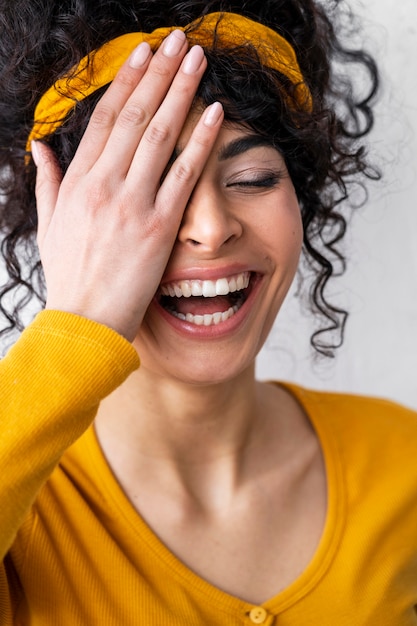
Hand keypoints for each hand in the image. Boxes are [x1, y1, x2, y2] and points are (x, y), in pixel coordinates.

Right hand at [33, 31, 223, 340]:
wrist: (84, 321)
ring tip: (197, 60)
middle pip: (135, 116)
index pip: (104, 119)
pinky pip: (183, 175)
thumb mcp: (49, 225)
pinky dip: (200, 141)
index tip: (142, 55)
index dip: (126, 82)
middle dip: (158, 73)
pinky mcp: (159, 227)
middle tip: (177, 42)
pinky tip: (215, 113)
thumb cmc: (69, 275)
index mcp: (78, 182)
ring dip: (181, 92)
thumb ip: (48, 182)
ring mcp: (133, 204)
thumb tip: (42, 147)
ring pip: (160, 135)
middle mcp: (104, 185)